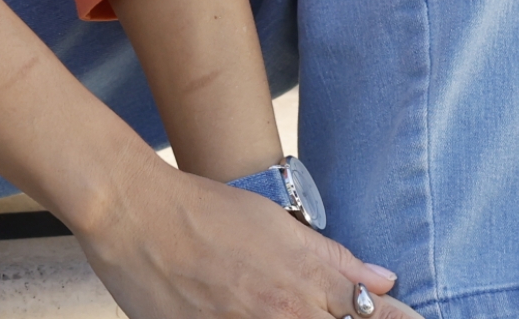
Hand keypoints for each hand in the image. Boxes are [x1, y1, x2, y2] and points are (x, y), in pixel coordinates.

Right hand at [73, 150, 413, 318]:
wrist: (133, 213)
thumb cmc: (204, 210)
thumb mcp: (276, 224)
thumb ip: (334, 259)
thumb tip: (385, 281)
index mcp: (307, 289)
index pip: (375, 317)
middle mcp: (285, 318)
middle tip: (342, 310)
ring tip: (282, 304)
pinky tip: (253, 312)